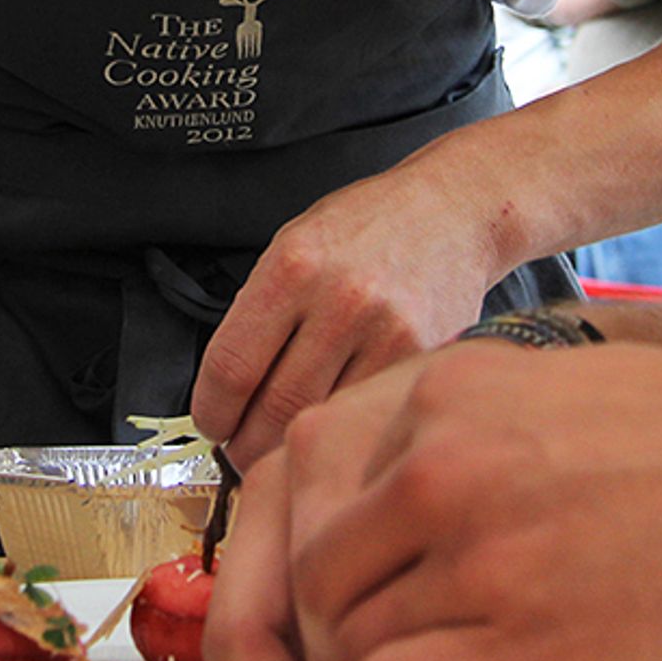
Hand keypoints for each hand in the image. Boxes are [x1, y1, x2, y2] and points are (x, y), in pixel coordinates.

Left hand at [190, 162, 510, 467]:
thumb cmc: (366, 229)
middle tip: (243, 447)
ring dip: (294, 446)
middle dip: (247, 443)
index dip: (211, 411)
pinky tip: (334, 426)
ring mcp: (387, 332)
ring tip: (285, 441)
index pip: (230, 367)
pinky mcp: (423, 357)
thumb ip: (258, 315)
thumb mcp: (293, 246)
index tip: (212, 422)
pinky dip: (343, 432)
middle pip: (272, 408)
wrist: (450, 213)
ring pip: (322, 421)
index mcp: (292, 267)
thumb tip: (225, 393)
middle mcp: (340, 298)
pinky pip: (366, 415)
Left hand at [211, 343, 661, 660]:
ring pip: (343, 641)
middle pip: (313, 572)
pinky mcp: (516, 637)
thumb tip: (416, 526)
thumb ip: (471, 443)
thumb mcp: (560, 395)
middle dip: (305, 652)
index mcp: (446, 392)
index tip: (314, 617)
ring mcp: (475, 549)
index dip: (300, 567)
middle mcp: (440, 460)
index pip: (311, 486)